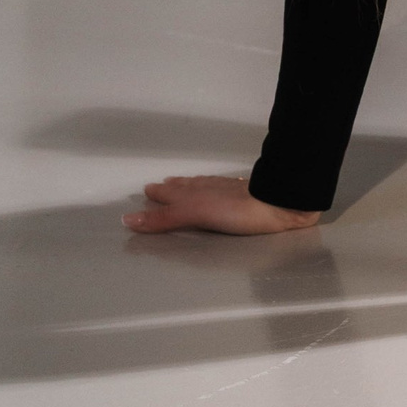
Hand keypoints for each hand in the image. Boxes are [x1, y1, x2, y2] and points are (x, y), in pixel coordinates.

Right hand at [122, 174, 320, 238]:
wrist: (279, 202)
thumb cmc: (236, 211)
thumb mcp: (195, 214)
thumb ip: (164, 219)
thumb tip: (127, 221)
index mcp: (196, 193)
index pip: (172, 195)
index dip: (159, 196)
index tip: (147, 192)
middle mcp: (210, 189)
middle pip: (186, 188)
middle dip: (171, 189)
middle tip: (156, 188)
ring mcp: (230, 191)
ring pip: (203, 186)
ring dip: (189, 187)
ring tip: (180, 185)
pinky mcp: (248, 196)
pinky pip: (223, 188)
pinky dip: (213, 188)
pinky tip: (220, 188)